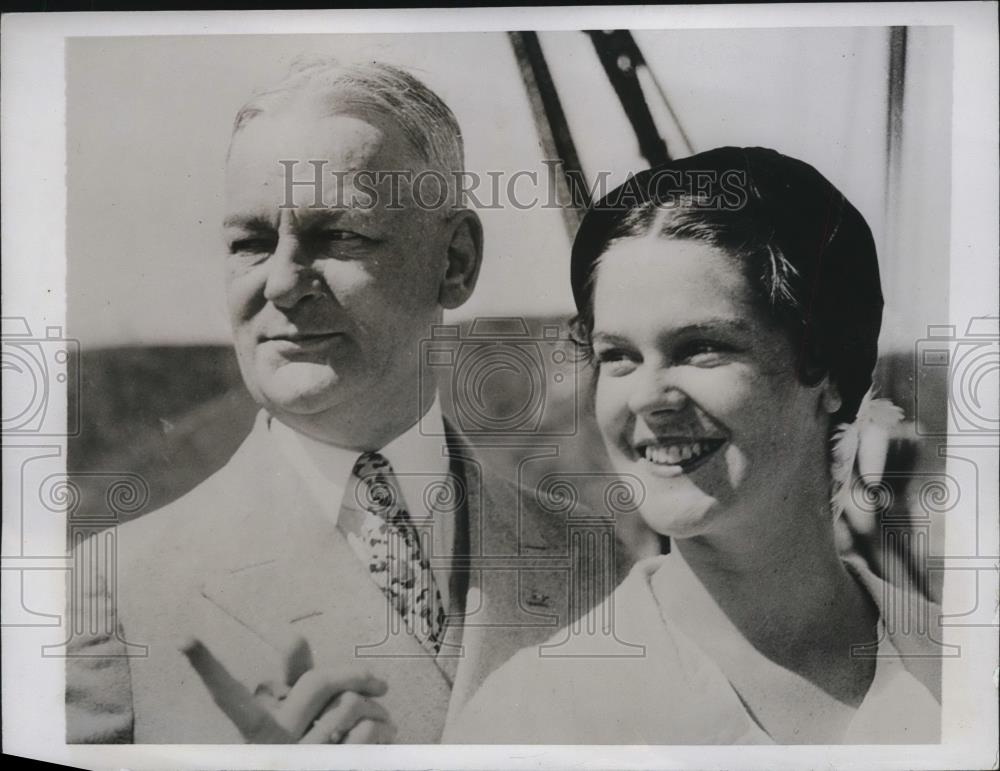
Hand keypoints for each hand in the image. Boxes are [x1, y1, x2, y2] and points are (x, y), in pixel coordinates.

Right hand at [179, 633, 395, 742]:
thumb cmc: (314, 751)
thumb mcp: (300, 721)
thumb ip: (298, 681)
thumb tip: (291, 637)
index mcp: (257, 731)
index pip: (228, 695)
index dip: (206, 667)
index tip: (183, 638)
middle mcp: (274, 746)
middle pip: (317, 682)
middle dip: (355, 675)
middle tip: (379, 683)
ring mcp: (303, 760)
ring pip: (350, 704)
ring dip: (376, 707)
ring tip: (382, 715)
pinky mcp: (332, 770)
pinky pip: (367, 732)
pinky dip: (384, 728)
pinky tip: (385, 736)